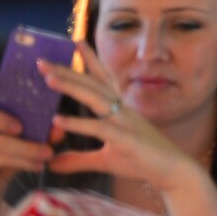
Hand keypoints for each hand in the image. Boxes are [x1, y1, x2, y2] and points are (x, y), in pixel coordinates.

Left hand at [44, 44, 207, 195]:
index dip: (90, 60)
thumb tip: (51, 163)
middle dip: (68, 71)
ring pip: (95, 99)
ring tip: (48, 79)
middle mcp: (122, 111)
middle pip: (93, 84)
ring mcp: (125, 123)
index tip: (76, 42)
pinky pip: (99, 128)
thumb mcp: (105, 161)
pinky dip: (77, 124)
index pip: (103, 80)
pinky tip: (57, 120)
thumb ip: (78, 160)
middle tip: (42, 61)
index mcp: (120, 111)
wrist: (175, 173)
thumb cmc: (144, 163)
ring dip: (72, 87)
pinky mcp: (126, 140)